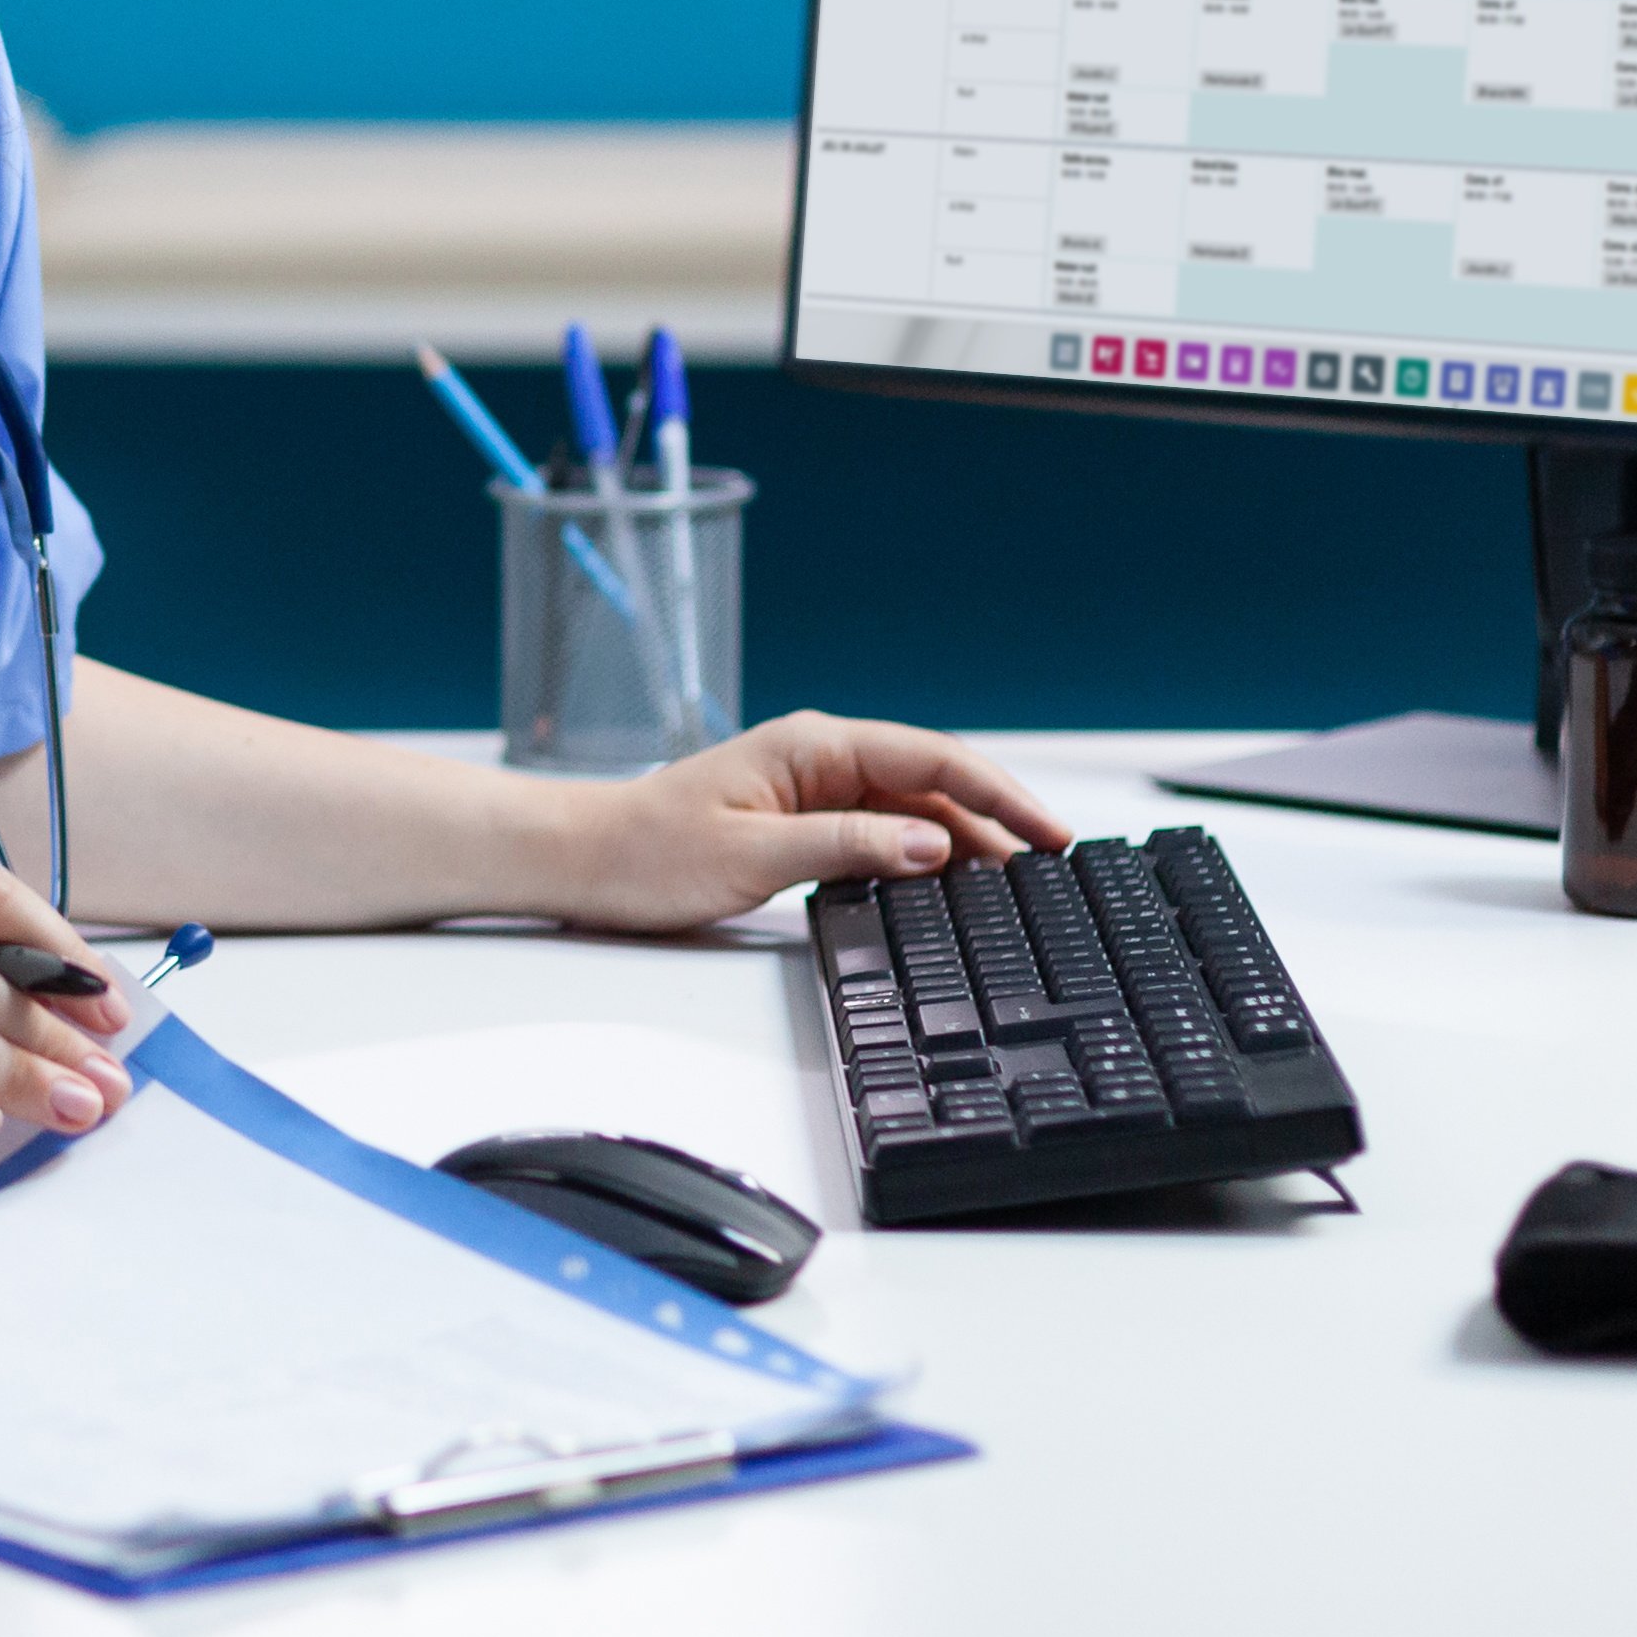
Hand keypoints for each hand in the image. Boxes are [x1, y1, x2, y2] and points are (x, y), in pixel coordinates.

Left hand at [546, 712, 1071, 937]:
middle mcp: (821, 759)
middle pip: (933, 784)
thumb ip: (847, 845)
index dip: (998, 793)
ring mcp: (815, 790)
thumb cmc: (649, 850)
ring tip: (1017, 888)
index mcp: (814, 745)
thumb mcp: (753, 853)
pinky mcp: (804, 824)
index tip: (1048, 831)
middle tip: (1052, 868)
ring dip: (964, 844)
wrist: (584, 860)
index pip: (932, 758)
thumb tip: (931, 844)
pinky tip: (949, 891)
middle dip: (995, 821)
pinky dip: (922, 859)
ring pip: (913, 811)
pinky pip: (882, 834)